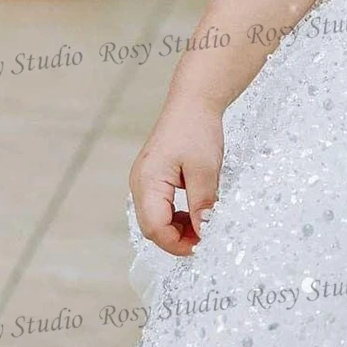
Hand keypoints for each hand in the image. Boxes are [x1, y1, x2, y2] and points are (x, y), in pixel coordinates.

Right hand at [129, 97, 223, 255]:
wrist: (194, 100)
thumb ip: (202, 204)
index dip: (177, 244)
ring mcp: (144, 180)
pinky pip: (160, 206)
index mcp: (147, 182)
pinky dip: (176, 214)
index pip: (155, 228)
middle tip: (204, 239)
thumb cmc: (197, 128)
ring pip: (156, 218)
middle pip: (152, 226)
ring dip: (177, 228)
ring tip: (202, 224)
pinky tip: (195, 212)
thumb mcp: (205, 168)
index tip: (201, 246)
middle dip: (177, 238)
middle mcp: (140, 183)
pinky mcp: (153, 177)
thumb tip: (203, 233)